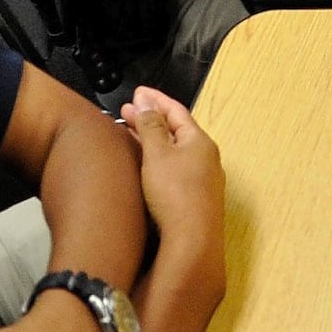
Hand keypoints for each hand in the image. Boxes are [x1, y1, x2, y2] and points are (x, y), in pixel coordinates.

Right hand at [122, 88, 224, 241]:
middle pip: (175, 131)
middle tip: (126, 111)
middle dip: (150, 119)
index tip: (137, 91)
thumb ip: (151, 127)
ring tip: (130, 134)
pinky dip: (156, 161)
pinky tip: (143, 166)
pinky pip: (172, 170)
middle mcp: (205, 158)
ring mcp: (201, 180)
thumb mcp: (158, 154)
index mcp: (200, 142)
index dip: (155, 100)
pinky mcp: (193, 200)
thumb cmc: (175, 193)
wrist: (191, 240)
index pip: (177, 111)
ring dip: (152, 140)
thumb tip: (145, 103)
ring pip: (173, 152)